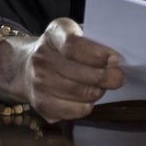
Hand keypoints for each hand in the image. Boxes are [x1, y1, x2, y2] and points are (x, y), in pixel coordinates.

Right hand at [0, 17, 124, 122]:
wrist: (26, 66)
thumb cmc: (62, 49)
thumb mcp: (75, 34)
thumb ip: (94, 42)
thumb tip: (117, 60)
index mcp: (54, 34)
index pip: (73, 45)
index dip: (97, 54)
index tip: (116, 60)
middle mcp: (41, 57)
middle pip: (80, 73)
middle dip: (106, 78)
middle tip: (119, 78)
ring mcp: (38, 82)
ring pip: (79, 93)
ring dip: (98, 92)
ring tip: (103, 87)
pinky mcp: (40, 103)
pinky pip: (73, 110)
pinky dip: (87, 106)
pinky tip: (89, 99)